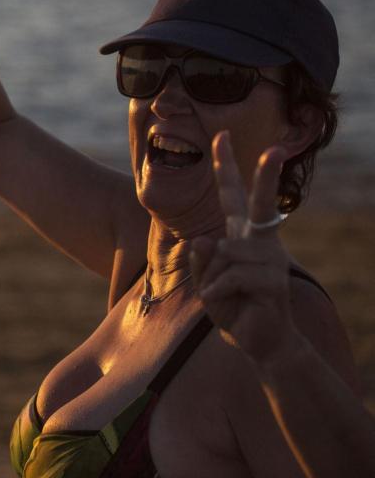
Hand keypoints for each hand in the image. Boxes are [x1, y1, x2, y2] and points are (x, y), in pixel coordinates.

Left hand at [190, 131, 296, 362]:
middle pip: (261, 204)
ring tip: (225, 296)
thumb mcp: (206, 281)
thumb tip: (207, 240)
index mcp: (243, 236)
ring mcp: (271, 260)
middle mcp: (261, 242)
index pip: (233, 195)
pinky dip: (218, 293)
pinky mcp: (274, 281)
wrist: (259, 341)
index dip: (225, 166)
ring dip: (212, 280)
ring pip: (225, 254)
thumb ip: (201, 260)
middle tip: (276, 149)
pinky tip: (230, 304)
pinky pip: (229, 278)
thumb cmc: (232, 306)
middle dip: (268, 175)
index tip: (220, 136)